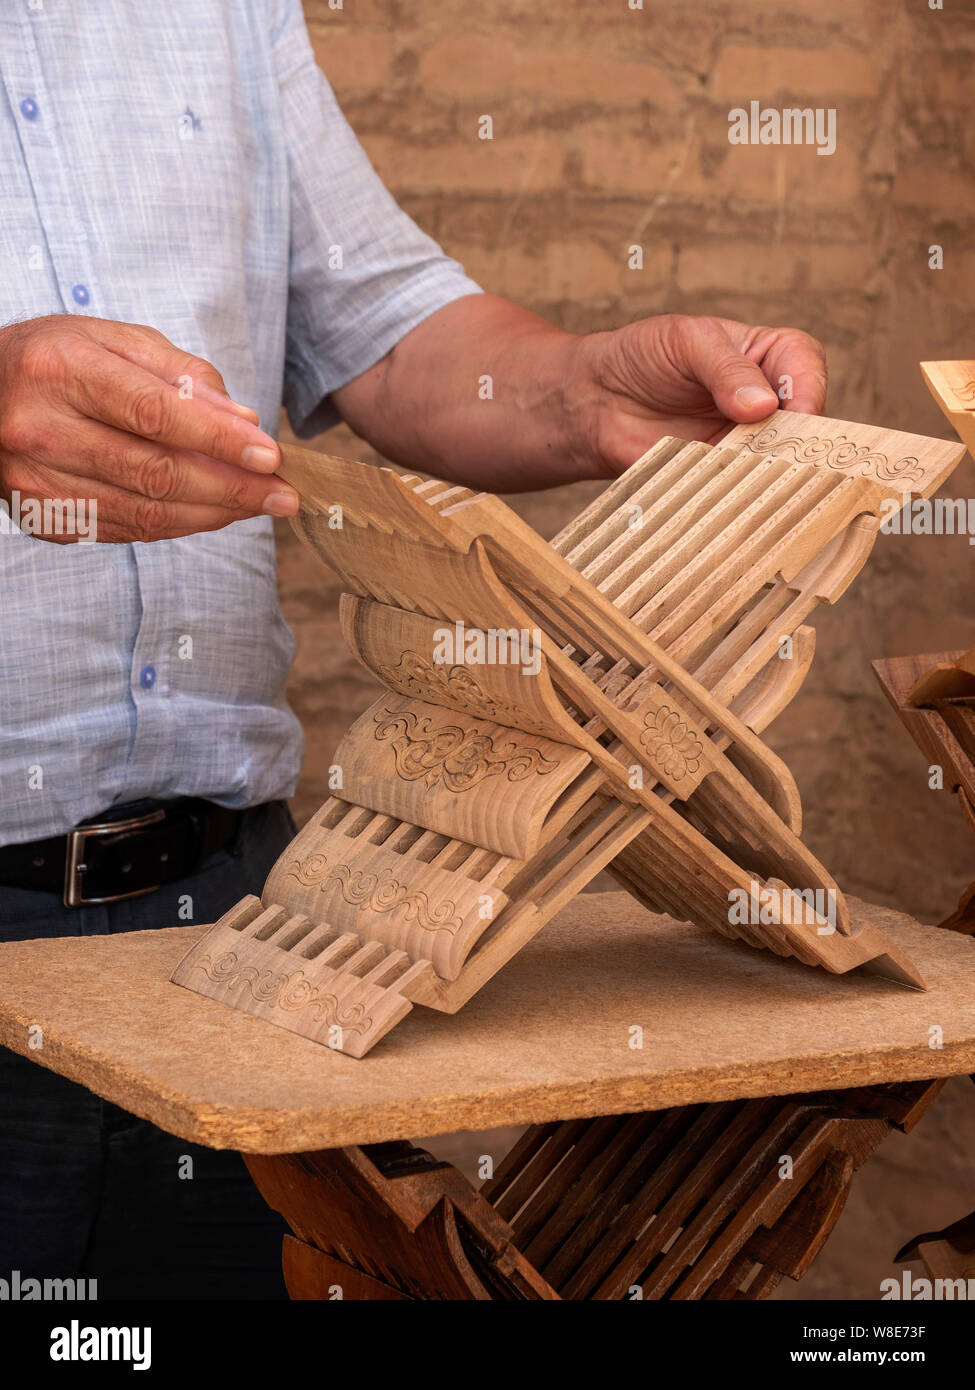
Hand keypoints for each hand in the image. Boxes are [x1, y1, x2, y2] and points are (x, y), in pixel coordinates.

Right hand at [0, 315, 299, 542]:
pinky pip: (127, 529)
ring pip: (145, 512)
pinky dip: (179, 525)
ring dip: (214, 515)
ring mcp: (36, 481)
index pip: (156, 414)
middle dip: (232, 489)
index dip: (220, 441)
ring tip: (258, 506)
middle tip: (282, 495)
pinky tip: (213, 514)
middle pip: (156, 473)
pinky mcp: (43, 517)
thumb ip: (181, 375)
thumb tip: (245, 421)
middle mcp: (41, 430)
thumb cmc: (55, 360)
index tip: (271, 456)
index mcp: (61, 371)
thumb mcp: (112, 340)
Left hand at [574, 313, 827, 475]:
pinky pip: (744, 490)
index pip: (804, 363)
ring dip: (772, 472)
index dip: (808, 386)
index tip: (796, 411)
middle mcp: (765, 401)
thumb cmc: (642, 357)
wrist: (596, 402)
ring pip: (780, 461)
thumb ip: (724, 368)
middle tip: (783, 451)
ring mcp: (747, 442)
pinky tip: (734, 499)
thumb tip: (762, 405)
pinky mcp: (723, 476)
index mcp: (765, 355)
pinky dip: (743, 496)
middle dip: (799, 437)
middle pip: (804, 419)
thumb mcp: (684, 342)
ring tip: (755, 477)